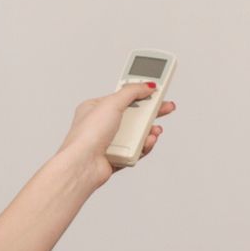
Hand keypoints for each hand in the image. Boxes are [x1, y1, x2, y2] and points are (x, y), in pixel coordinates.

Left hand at [57, 84, 176, 179]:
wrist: (83, 165)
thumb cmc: (87, 135)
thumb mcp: (111, 103)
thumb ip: (132, 92)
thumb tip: (147, 85)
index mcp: (96, 108)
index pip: (123, 96)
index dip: (140, 93)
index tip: (156, 90)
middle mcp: (102, 125)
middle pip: (133, 115)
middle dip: (151, 112)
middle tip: (166, 107)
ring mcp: (109, 142)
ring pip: (136, 134)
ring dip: (148, 131)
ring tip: (155, 130)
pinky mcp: (116, 158)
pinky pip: (136, 150)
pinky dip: (143, 146)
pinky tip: (146, 143)